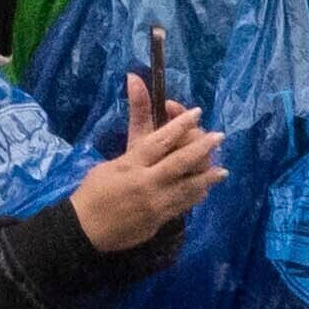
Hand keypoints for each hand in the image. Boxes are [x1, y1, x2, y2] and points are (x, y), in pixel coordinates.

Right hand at [72, 90, 223, 255]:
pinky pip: (185, 204)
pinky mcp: (161, 219)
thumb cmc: (94, 191)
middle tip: (218, 137)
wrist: (86, 229)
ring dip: (208, 175)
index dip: (180, 124)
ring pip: (190, 185)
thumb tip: (135, 79)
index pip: (159, 140)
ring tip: (222, 170)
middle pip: (181, 161)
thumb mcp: (110, 160)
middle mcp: (146, 182)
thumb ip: (133, 124)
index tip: (196, 112)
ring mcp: (156, 203)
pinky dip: (197, 194)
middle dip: (203, 147)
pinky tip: (205, 189)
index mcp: (130, 164)